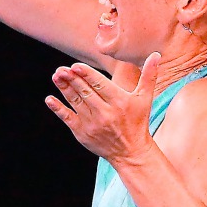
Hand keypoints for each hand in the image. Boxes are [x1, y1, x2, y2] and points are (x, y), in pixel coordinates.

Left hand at [45, 54, 160, 165]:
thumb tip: (156, 55)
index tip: (75, 66)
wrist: (131, 152)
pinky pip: (68, 118)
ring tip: (56, 76)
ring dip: (64, 88)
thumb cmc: (138, 122)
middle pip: (85, 92)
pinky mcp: (82, 133)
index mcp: (119, 102)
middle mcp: (105, 113)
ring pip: (75, 102)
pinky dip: (58, 108)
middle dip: (72, 79)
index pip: (100, 85)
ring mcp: (92, 124)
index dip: (86, 75)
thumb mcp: (145, 99)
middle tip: (61, 69)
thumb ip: (149, 76)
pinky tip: (50, 99)